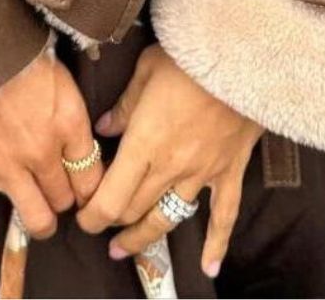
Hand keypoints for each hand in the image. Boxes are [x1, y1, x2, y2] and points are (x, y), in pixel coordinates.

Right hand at [0, 52, 102, 264]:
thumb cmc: (18, 53)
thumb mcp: (62, 76)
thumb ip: (75, 112)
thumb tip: (87, 140)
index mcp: (68, 123)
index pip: (93, 176)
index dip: (92, 186)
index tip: (87, 185)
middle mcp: (42, 152)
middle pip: (65, 198)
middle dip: (66, 199)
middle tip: (60, 192)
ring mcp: (5, 167)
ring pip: (35, 217)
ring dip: (41, 221)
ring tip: (40, 217)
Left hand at [77, 45, 261, 278]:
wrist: (242, 56)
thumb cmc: (189, 57)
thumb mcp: (145, 71)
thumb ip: (124, 106)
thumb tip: (103, 129)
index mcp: (144, 143)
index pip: (111, 198)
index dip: (93, 216)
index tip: (83, 218)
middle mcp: (170, 167)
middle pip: (135, 211)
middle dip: (113, 224)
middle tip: (100, 228)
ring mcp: (202, 173)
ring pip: (168, 218)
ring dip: (144, 237)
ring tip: (126, 249)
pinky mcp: (229, 171)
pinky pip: (224, 216)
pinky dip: (216, 245)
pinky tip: (209, 267)